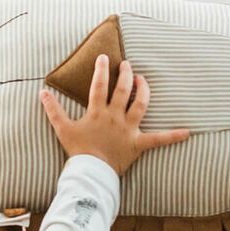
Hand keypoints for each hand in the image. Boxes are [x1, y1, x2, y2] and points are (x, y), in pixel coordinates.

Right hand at [40, 55, 188, 174]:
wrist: (90, 172)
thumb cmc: (77, 151)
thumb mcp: (62, 129)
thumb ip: (53, 110)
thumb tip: (42, 92)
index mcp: (97, 112)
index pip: (98, 85)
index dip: (100, 69)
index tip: (104, 57)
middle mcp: (115, 116)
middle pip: (123, 89)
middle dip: (126, 74)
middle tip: (127, 64)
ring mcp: (128, 129)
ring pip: (141, 104)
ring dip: (144, 90)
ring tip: (143, 80)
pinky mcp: (138, 143)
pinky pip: (158, 139)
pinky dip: (173, 136)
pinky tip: (187, 132)